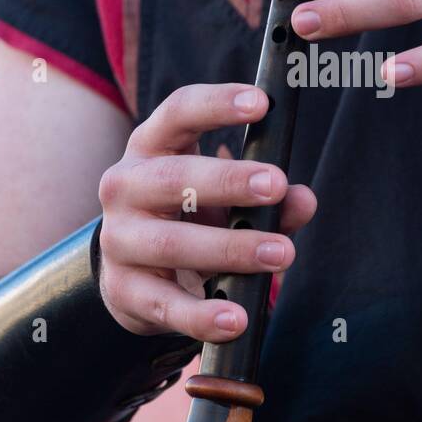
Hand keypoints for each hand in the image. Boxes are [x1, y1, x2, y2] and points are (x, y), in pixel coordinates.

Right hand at [97, 84, 315, 339]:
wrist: (132, 272)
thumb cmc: (190, 218)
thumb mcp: (226, 199)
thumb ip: (269, 198)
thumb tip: (303, 199)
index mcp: (152, 147)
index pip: (178, 112)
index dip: (217, 104)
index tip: (261, 102)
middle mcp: (125, 185)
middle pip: (175, 178)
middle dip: (228, 181)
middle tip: (278, 186)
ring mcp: (118, 239)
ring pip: (172, 243)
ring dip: (230, 249)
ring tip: (282, 254)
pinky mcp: (122, 290)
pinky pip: (164, 304)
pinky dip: (202, 315)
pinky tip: (236, 319)